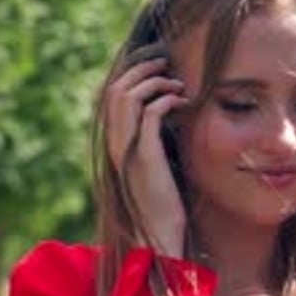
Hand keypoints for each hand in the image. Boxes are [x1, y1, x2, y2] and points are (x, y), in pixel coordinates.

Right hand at [105, 51, 189, 255]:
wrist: (159, 233)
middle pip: (116, 90)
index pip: (111, 97)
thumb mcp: (155, 166)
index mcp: (116, 144)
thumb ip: (153, 142)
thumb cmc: (163, 204)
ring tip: (176, 83)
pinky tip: (183, 102)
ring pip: (128, 97)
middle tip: (164, 62)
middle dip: (140, 70)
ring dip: (154, 82)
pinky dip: (167, 100)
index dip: (130, 76)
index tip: (155, 68)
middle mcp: (116, 143)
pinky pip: (151, 113)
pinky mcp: (145, 154)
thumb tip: (167, 119)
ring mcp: (128, 148)